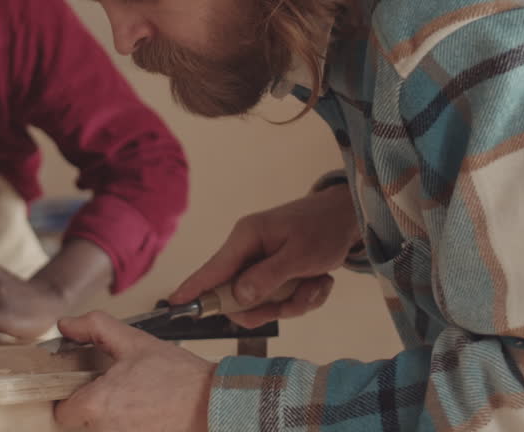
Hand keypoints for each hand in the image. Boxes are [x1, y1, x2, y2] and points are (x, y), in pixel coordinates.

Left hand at [54, 311, 213, 431]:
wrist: (214, 403)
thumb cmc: (180, 378)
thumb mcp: (134, 341)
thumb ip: (95, 327)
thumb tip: (67, 325)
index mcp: (97, 405)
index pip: (62, 412)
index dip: (70, 395)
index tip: (85, 385)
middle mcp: (106, 430)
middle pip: (83, 422)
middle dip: (95, 404)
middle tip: (118, 386)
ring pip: (103, 430)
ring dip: (114, 416)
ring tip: (136, 397)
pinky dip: (131, 425)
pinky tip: (146, 411)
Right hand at [169, 184, 358, 327]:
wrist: (348, 218)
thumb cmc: (322, 229)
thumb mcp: (298, 256)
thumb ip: (267, 277)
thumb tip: (238, 298)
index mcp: (246, 238)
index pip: (212, 269)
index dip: (193, 289)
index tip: (174, 304)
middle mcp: (248, 251)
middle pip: (239, 296)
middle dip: (273, 306)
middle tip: (300, 297)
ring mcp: (262, 264)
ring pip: (264, 303)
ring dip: (295, 301)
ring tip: (317, 283)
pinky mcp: (276, 274)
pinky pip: (281, 300)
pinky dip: (304, 296)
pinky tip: (320, 281)